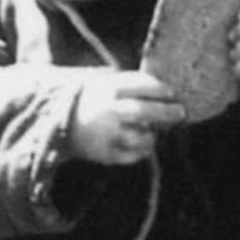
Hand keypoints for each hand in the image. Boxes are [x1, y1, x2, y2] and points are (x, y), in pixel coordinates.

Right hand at [70, 69, 185, 164]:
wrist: (58, 123)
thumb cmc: (93, 101)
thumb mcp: (106, 84)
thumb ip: (133, 85)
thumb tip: (169, 92)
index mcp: (106, 89)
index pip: (142, 85)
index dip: (161, 90)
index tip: (172, 94)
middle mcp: (106, 111)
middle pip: (143, 112)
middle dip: (166, 113)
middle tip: (181, 113)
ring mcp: (105, 135)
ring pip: (140, 138)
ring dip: (154, 136)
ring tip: (157, 132)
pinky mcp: (104, 155)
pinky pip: (133, 155)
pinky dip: (142, 151)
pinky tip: (144, 144)